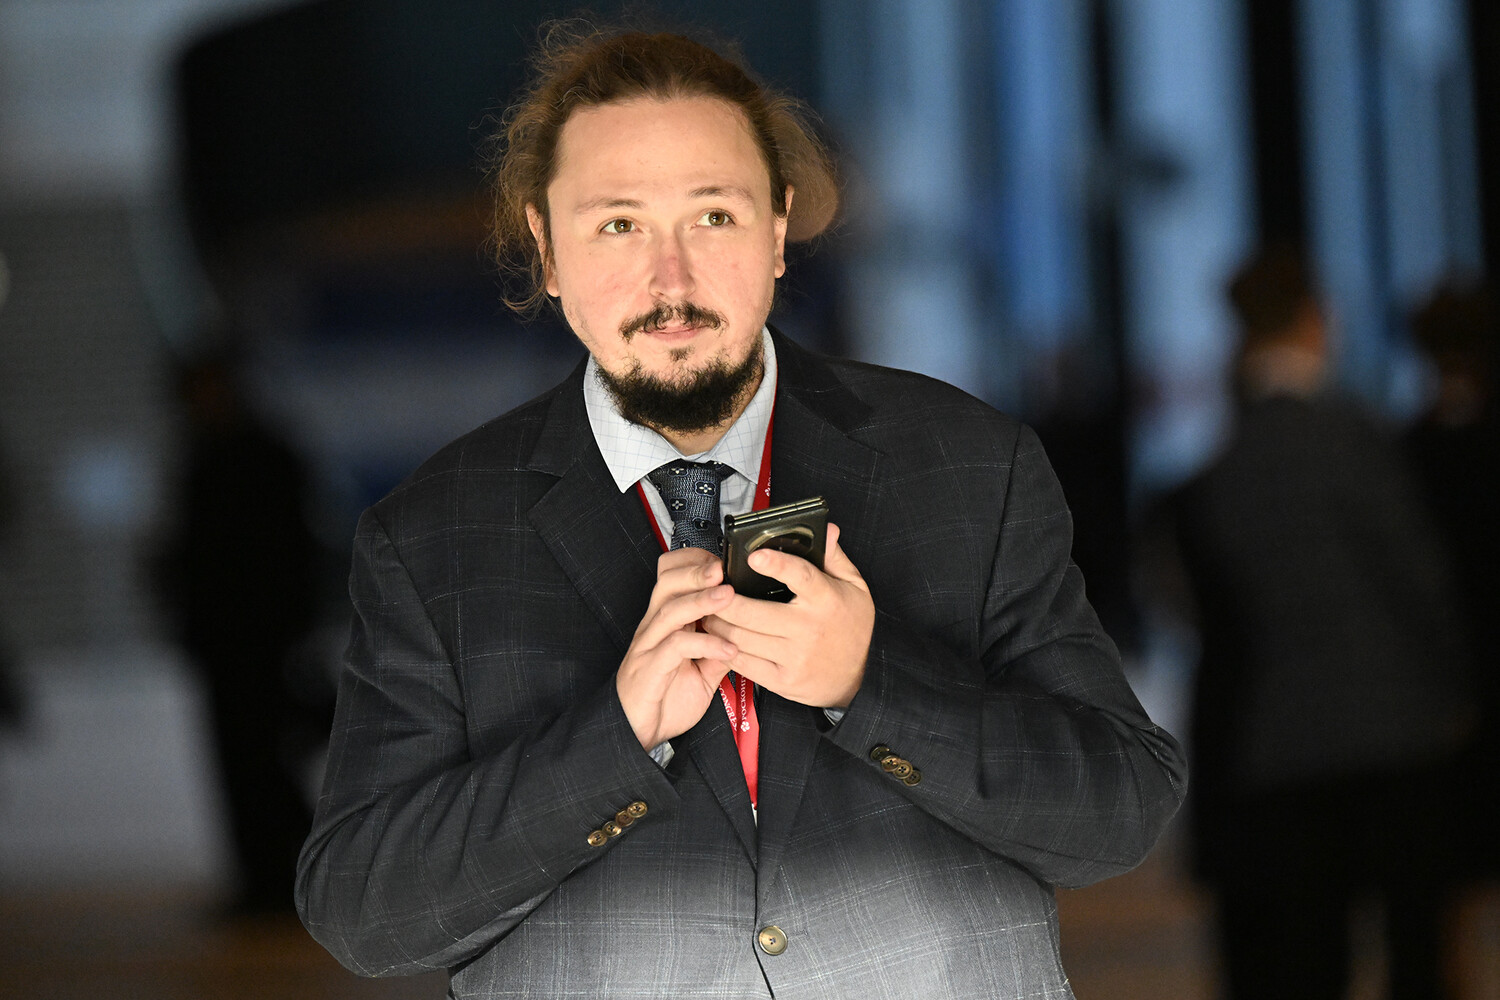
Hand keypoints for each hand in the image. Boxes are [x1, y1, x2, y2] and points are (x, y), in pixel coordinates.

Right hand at [616, 547, 738, 750]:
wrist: (636, 732)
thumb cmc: (665, 698)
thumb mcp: (702, 671)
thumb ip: (719, 649)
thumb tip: (744, 633)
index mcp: (666, 622)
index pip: (671, 576)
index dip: (693, 563)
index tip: (722, 561)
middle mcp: (654, 628)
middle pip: (667, 584)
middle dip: (696, 571)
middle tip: (722, 567)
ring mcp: (649, 647)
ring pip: (670, 611)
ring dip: (701, 600)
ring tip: (729, 595)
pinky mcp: (650, 669)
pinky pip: (675, 647)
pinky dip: (704, 644)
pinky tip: (728, 648)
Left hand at [701, 523, 873, 708]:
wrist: (858, 679)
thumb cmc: (851, 627)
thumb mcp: (854, 587)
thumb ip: (834, 557)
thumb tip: (826, 528)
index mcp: (826, 600)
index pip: (800, 577)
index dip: (776, 565)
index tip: (753, 556)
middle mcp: (809, 629)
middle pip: (753, 613)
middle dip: (722, 600)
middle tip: (709, 589)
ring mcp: (794, 657)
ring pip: (741, 638)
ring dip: (717, 623)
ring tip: (708, 611)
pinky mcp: (782, 680)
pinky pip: (743, 663)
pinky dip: (724, 648)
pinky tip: (718, 636)